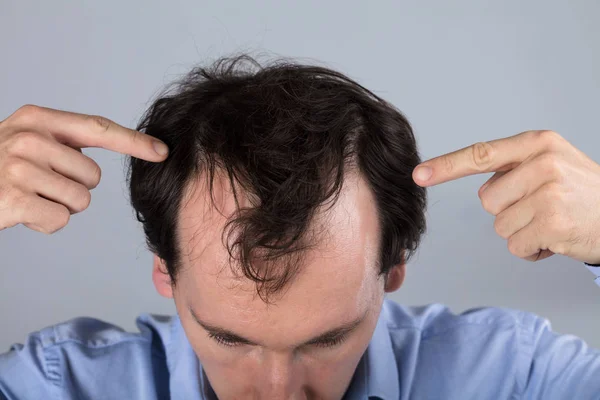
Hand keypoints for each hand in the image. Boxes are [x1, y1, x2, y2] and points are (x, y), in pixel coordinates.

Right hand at [0, 105, 168, 233]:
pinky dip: (46, 224)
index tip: (162, 151)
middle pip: (92, 177)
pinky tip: (22, 213)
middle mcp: (27, 137)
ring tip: (29, 196)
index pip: (97, 128)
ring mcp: (17, 168)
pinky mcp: (12, 199)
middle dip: (74, 188)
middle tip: (39, 184)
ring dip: (60, 206)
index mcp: (36, 119)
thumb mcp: (27, 141)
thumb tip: (113, 146)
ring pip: (80, 201)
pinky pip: (60, 220)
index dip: (133, 142)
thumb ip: (65, 142)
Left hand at [412, 130, 599, 264]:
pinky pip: (516, 246)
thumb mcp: (553, 163)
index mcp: (538, 143)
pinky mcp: (553, 223)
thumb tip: (483, 188)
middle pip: (487, 200)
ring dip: (522, 231)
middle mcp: (542, 162)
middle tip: (544, 207)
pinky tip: (557, 238)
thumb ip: (515, 168)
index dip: (446, 166)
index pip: (480, 153)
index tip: (419, 174)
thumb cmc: (583, 192)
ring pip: (500, 225)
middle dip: (510, 211)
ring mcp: (549, 192)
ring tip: (553, 221)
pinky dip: (533, 250)